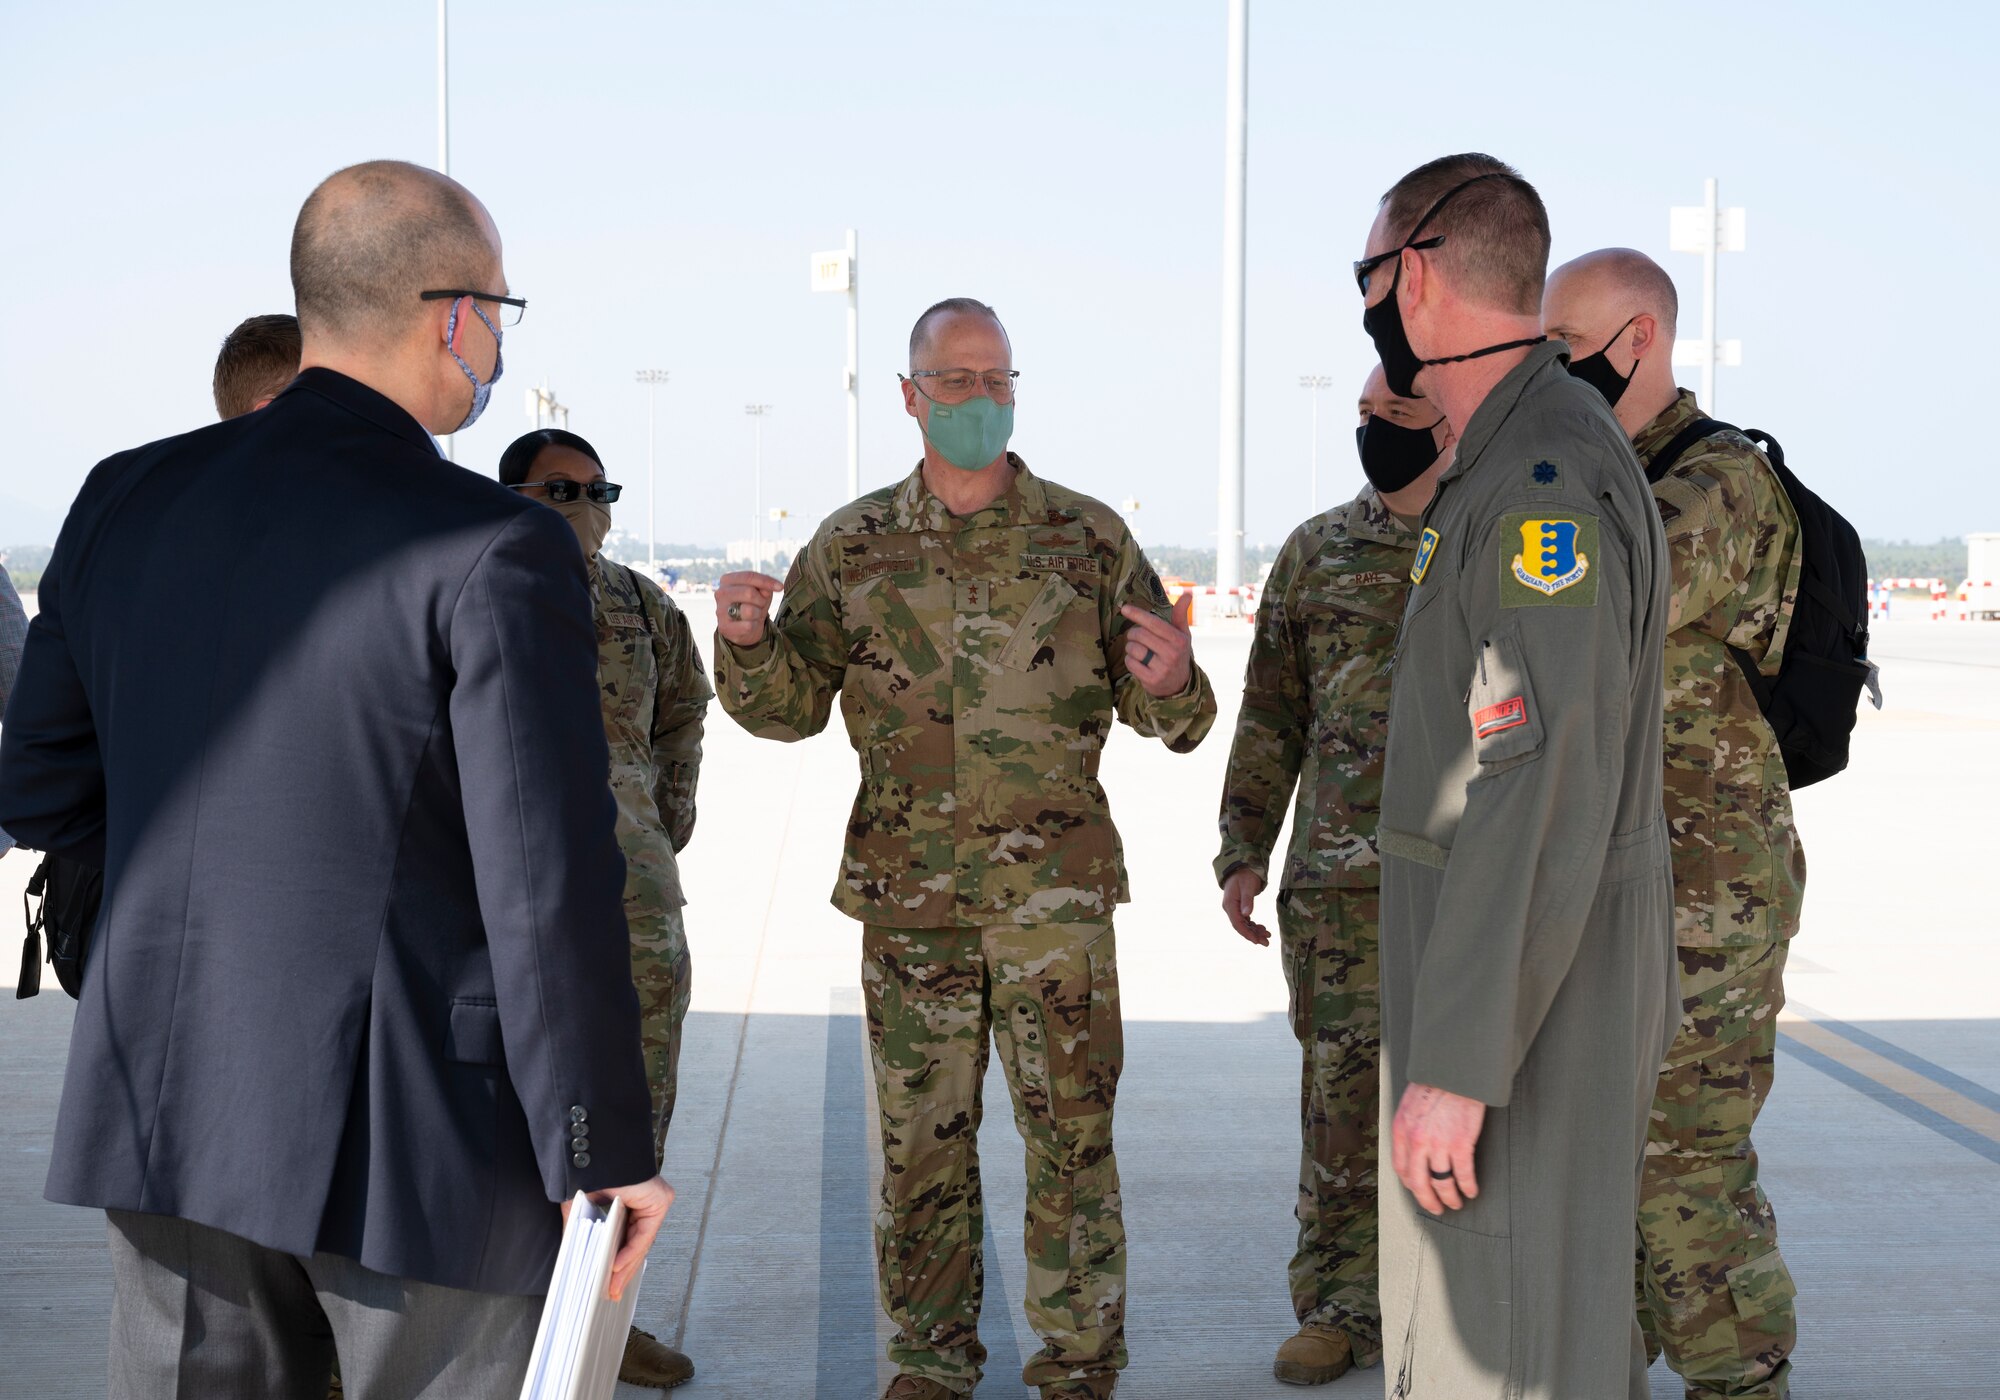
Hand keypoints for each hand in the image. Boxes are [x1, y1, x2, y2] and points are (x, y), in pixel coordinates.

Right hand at [562, 1175, 674, 1301]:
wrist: (591, 1148)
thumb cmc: (586, 1172)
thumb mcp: (580, 1211)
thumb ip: (582, 1234)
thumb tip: (576, 1260)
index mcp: (631, 1202)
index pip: (627, 1239)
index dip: (617, 1264)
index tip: (607, 1285)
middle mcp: (646, 1201)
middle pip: (636, 1244)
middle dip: (622, 1272)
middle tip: (610, 1294)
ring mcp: (655, 1201)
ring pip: (641, 1242)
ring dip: (626, 1267)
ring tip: (611, 1287)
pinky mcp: (659, 1200)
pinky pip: (645, 1233)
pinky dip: (631, 1251)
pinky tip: (616, 1266)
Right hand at [715, 571, 781, 648]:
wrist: (744, 628)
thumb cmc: (752, 604)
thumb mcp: (761, 592)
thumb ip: (764, 587)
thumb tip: (766, 590)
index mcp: (727, 580)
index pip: (749, 576)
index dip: (766, 581)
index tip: (780, 587)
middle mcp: (720, 593)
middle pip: (749, 592)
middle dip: (761, 600)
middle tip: (760, 605)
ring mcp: (720, 611)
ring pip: (748, 610)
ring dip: (757, 614)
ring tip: (754, 615)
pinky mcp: (723, 627)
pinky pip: (747, 626)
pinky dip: (754, 626)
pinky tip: (749, 625)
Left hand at [1119, 590, 1194, 697]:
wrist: (1179, 684)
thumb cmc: (1178, 653)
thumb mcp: (1183, 635)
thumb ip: (1181, 615)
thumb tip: (1187, 594)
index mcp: (1179, 640)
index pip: (1154, 623)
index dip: (1138, 614)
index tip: (1124, 608)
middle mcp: (1171, 654)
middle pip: (1140, 635)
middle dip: (1133, 634)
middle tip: (1136, 637)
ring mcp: (1161, 668)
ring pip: (1133, 649)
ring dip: (1131, 648)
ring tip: (1139, 651)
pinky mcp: (1151, 680)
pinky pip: (1130, 663)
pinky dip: (1130, 660)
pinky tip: (1139, 663)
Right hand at [1221, 867, 1269, 945]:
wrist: (1242, 866)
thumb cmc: (1245, 875)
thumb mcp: (1248, 886)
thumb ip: (1247, 901)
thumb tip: (1247, 915)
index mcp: (1230, 905)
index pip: (1237, 924)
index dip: (1247, 934)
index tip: (1258, 941)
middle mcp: (1230, 908)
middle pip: (1241, 926)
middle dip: (1253, 935)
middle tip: (1266, 942)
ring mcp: (1234, 908)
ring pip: (1244, 924)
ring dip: (1255, 931)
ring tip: (1267, 935)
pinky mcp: (1238, 907)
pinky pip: (1245, 920)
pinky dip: (1253, 925)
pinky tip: (1262, 928)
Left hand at [1390, 1082, 1484, 1214]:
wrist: (1455, 1071)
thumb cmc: (1434, 1084)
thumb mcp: (1409, 1106)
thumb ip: (1408, 1129)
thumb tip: (1412, 1151)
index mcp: (1401, 1131)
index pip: (1402, 1169)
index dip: (1412, 1186)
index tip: (1420, 1192)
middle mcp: (1417, 1141)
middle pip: (1419, 1183)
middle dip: (1429, 1200)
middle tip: (1437, 1208)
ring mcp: (1438, 1144)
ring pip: (1442, 1183)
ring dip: (1450, 1198)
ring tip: (1456, 1203)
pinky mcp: (1460, 1143)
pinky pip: (1464, 1174)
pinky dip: (1468, 1187)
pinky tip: (1471, 1191)